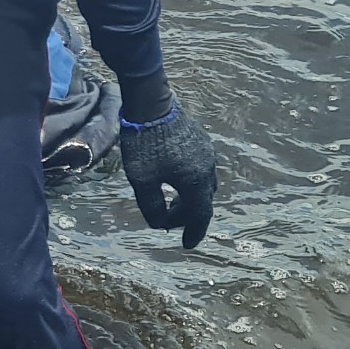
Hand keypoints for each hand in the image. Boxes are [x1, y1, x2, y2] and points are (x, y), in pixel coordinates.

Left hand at [119, 93, 216, 247]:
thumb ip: (152, 205)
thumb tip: (159, 224)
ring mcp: (207, 153)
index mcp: (196, 181)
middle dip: (187, 215)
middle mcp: (207, 168)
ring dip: (190, 198)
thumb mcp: (141, 179)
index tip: (187, 244)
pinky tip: (175, 179)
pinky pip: (201, 169)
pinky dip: (190, 182)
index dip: (193, 231)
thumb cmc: (144, 144)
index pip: (200, 214)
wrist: (151, 104)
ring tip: (173, 203)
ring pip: (203, 184)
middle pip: (202, 200)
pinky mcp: (201, 141)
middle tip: (170, 222)